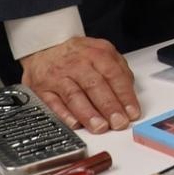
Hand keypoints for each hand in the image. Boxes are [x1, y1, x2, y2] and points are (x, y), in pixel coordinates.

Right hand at [20, 37, 140, 133]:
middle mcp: (77, 64)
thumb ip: (118, 71)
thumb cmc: (78, 54)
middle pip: (95, 85)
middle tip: (118, 122)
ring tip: (100, 126)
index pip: (114, 75)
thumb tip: (129, 95)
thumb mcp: (102, 52)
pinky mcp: (42, 88)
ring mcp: (58, 76)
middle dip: (109, 107)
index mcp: (97, 53)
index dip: (125, 95)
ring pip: (74, 95)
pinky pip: (52, 103)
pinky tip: (75, 124)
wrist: (45, 47)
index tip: (132, 112)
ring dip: (88, 113)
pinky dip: (64, 115)